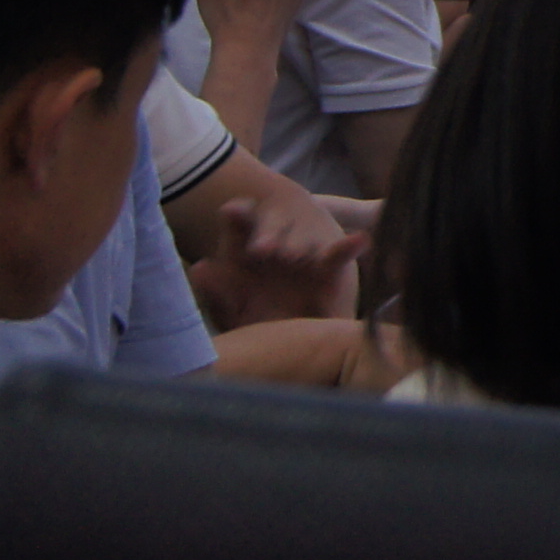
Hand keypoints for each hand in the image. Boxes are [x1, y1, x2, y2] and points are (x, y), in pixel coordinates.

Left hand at [190, 159, 364, 327]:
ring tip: (293, 256)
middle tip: (262, 249)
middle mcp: (272, 249)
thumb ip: (215, 292)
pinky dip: (347, 247)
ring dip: (299, 246)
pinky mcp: (326, 270)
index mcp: (242, 253)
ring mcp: (301, 256)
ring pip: (302, 241)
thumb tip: (199, 267)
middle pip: (272, 230)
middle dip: (268, 236)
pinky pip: (337, 255)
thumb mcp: (229, 312)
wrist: (284, 348)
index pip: (240, 226)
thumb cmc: (250, 327)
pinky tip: (360, 240)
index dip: (237, 217)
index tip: (231, 211)